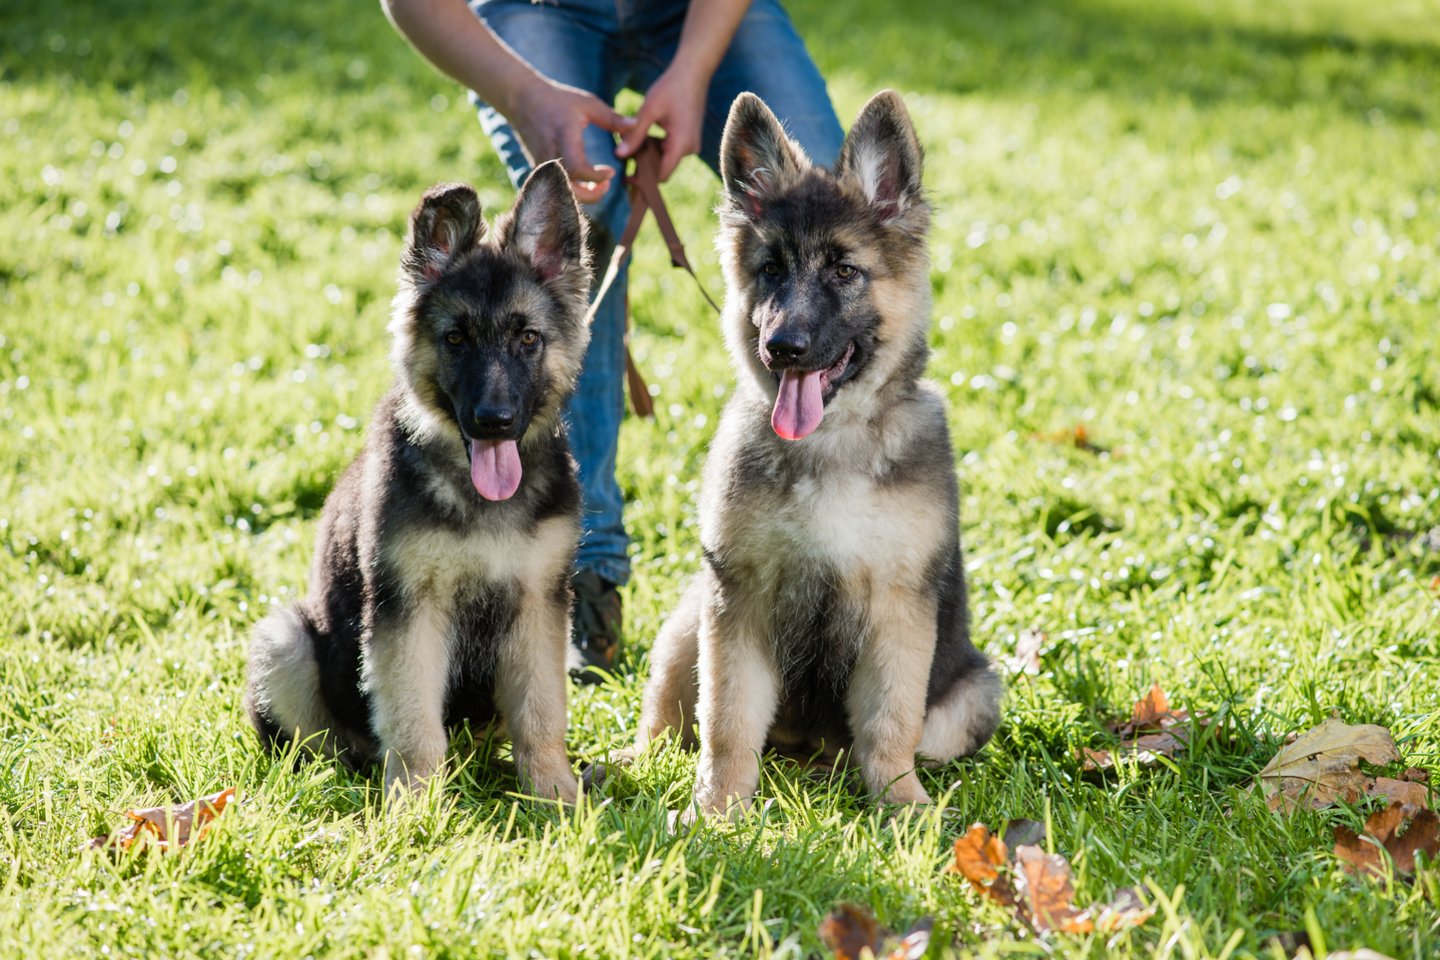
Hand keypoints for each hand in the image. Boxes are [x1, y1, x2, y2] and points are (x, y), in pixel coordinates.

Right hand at [509, 78, 636, 202]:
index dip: (597, 177)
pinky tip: (586, 185)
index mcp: (564, 138)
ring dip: (583, 196)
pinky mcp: (539, 170)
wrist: (524, 101)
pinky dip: (573, 193)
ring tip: (599, 186)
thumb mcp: (587, 104)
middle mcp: (551, 155)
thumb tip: (636, 126)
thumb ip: (612, 118)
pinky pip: (556, 190)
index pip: (578, 168)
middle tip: (608, 184)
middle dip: (592, 195)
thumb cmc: (559, 101)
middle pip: (569, 190)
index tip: (612, 172)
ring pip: (562, 194)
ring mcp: (542, 165)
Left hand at [615, 62, 708, 181]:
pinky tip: (644, 136)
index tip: (625, 176)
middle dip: (644, 166)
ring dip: (649, 155)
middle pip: (663, 169)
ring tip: (631, 145)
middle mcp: (690, 149)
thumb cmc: (671, 87)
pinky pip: (671, 150)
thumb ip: (634, 135)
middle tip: (623, 158)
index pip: (661, 175)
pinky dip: (657, 147)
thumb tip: (618, 155)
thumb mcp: (649, 111)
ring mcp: (692, 144)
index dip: (643, 179)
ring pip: (666, 159)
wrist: (693, 71)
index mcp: (681, 144)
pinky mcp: (689, 138)